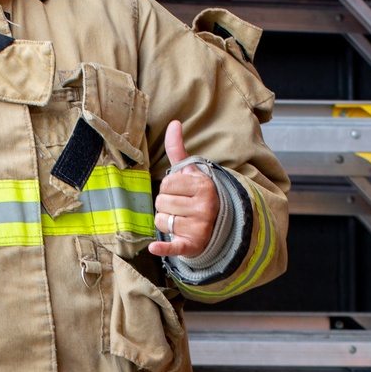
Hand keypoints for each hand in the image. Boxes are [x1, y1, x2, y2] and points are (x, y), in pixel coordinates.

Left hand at [148, 121, 219, 259]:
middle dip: (166, 205)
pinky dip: (163, 248)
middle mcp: (204, 207)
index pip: (166, 183)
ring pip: (161, 222)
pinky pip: (174, 247)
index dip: (168, 188)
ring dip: (166, 222)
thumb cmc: (197, 194)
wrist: (216, 224)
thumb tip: (173, 123)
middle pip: (161, 203)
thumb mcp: (190, 172)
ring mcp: (200, 227)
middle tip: (181, 208)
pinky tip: (154, 248)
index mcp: (203, 186)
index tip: (181, 192)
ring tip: (181, 220)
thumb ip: (178, 149)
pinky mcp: (193, 245)